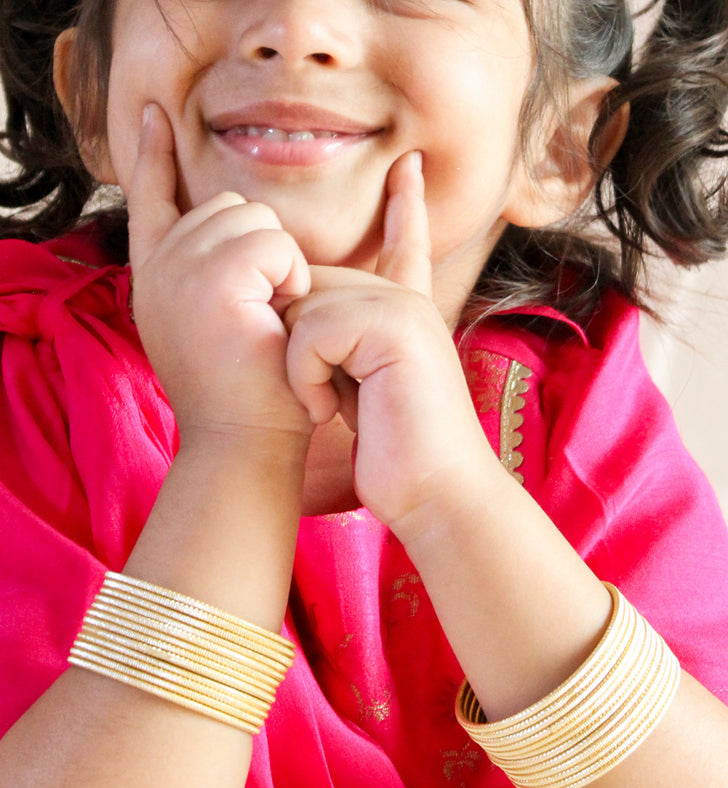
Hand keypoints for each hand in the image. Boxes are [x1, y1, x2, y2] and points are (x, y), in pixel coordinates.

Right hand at [128, 104, 312, 442]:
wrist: (246, 446)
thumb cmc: (252, 398)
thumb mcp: (222, 327)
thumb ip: (216, 274)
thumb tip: (245, 229)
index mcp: (158, 278)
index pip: (152, 199)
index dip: (153, 157)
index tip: (153, 117)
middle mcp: (157, 268)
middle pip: (229, 206)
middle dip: (265, 250)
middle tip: (265, 316)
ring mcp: (177, 270)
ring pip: (253, 219)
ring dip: (281, 267)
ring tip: (271, 321)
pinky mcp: (210, 279)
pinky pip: (272, 243)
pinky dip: (291, 278)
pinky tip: (279, 319)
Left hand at [282, 152, 492, 533]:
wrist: (436, 492)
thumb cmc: (397, 459)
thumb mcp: (361, 393)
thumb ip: (341, 347)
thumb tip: (296, 317)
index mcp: (406, 314)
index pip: (404, 249)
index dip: (406, 209)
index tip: (409, 168)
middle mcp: (407, 300)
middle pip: (311, 284)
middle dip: (297, 344)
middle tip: (322, 398)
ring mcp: (404, 307)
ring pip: (305, 305)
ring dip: (298, 367)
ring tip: (327, 408)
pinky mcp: (396, 324)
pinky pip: (311, 329)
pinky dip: (305, 376)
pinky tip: (329, 409)